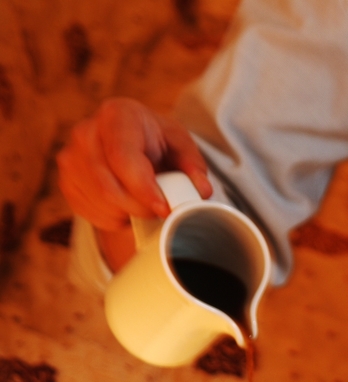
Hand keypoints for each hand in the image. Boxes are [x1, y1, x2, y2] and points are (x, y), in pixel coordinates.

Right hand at [57, 97, 212, 268]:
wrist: (131, 142)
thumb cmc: (158, 142)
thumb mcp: (181, 145)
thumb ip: (193, 166)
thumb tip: (202, 190)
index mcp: (117, 115)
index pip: (123, 156)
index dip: (143, 188)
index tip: (164, 208)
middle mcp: (86, 132)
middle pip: (108, 186)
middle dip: (140, 207)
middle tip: (161, 210)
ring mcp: (70, 158)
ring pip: (99, 203)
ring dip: (128, 214)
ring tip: (146, 205)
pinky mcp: (66, 181)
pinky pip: (90, 213)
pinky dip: (114, 219)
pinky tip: (127, 207)